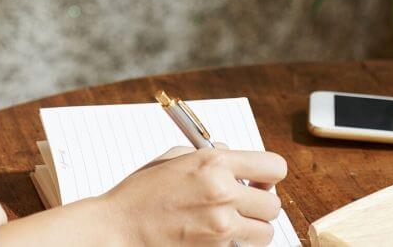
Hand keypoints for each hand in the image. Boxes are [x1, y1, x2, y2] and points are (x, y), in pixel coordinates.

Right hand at [100, 145, 287, 245]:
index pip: (275, 167)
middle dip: (261, 204)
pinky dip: (234, 244)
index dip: (270, 174)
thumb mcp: (174, 158)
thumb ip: (212, 154)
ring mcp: (220, 227)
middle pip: (274, 204)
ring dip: (253, 228)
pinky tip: (213, 235)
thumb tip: (237, 156)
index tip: (260, 179)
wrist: (117, 229)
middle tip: (244, 203)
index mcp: (215, 163)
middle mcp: (223, 194)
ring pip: (266, 232)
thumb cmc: (140, 193)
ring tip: (231, 222)